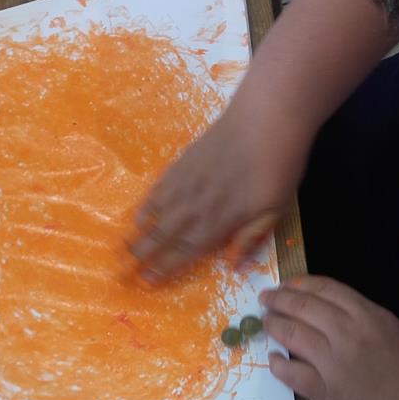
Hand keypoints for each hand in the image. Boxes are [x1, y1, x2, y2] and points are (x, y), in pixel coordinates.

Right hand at [129, 86, 311, 281]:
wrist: (266, 117)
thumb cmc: (279, 165)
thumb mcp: (276, 207)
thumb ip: (251, 236)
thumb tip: (232, 264)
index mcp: (220, 222)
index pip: (186, 252)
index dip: (165, 268)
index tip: (146, 282)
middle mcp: (196, 207)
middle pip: (162, 237)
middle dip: (140, 258)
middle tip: (120, 274)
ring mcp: (185, 183)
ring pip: (154, 216)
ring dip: (136, 235)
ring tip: (119, 251)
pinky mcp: (181, 163)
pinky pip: (156, 190)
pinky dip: (144, 206)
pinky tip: (136, 216)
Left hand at [259, 275, 398, 399]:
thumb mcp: (391, 328)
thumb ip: (358, 314)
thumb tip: (320, 306)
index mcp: (368, 314)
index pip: (324, 288)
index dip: (299, 284)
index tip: (285, 284)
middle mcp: (348, 333)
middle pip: (303, 307)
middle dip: (278, 300)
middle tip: (265, 300)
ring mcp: (334, 363)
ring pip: (292, 335)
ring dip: (273, 326)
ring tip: (265, 323)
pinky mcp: (325, 391)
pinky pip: (291, 373)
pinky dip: (278, 364)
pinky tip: (273, 359)